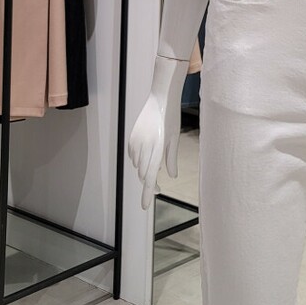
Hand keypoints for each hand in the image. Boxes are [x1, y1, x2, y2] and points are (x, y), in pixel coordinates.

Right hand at [127, 55, 187, 209]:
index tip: (145, 207)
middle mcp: (144, 146)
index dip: (148, 192)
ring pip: (137, 165)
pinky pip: (133, 155)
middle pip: (143, 173)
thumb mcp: (174, 138)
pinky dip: (139, 159)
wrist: (160, 97)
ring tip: (155, 162)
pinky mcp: (131, 137)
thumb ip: (172, 159)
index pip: (150, 176)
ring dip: (144, 169)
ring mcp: (135, 141)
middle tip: (159, 188)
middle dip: (149, 182)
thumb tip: (170, 177)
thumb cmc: (171, 117)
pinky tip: (147, 153)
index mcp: (157, 147)